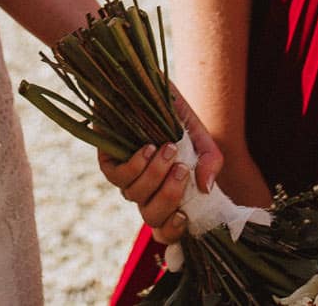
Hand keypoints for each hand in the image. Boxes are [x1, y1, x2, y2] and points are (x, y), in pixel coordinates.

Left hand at [97, 94, 223, 245]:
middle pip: (151, 217)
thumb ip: (210, 161)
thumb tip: (206, 188)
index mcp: (168, 193)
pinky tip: (147, 148)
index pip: (166, 229)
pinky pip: (117, 176)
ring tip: (168, 148)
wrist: (151, 85)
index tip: (185, 216)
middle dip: (169, 197)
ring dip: (154, 175)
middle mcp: (146, 191)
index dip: (173, 232)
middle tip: (182, 169)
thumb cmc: (177, 117)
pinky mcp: (108, 160)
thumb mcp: (201, 137)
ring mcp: (126, 178)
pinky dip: (134, 165)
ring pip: (135, 195)